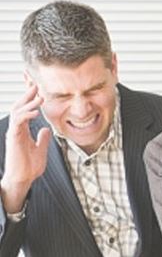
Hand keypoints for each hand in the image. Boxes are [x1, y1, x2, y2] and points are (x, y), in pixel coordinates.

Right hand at [1, 85, 50, 211]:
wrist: (23, 180)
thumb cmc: (29, 167)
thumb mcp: (40, 149)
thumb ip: (42, 139)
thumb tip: (46, 130)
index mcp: (23, 129)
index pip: (26, 109)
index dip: (30, 97)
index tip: (36, 84)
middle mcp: (17, 128)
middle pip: (19, 106)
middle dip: (26, 93)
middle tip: (34, 81)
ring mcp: (14, 132)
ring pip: (17, 111)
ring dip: (28, 102)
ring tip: (39, 94)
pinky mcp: (14, 138)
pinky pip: (18, 123)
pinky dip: (26, 115)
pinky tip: (36, 112)